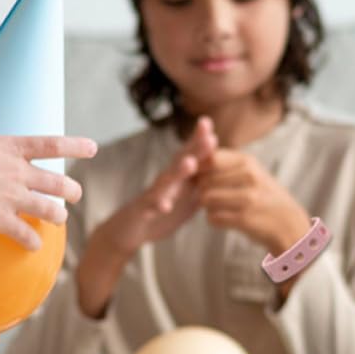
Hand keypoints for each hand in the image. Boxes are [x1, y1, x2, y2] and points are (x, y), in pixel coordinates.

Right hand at [0, 86, 97, 250]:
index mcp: (10, 149)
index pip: (51, 144)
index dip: (75, 146)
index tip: (93, 148)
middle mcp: (18, 173)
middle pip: (59, 183)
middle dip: (72, 190)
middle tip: (76, 194)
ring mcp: (13, 198)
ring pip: (50, 210)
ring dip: (58, 216)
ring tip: (59, 219)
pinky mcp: (2, 220)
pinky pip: (25, 235)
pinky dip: (32, 242)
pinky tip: (33, 246)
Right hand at [74, 117, 216, 320]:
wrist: (130, 230)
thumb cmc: (160, 209)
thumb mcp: (186, 195)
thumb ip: (202, 181)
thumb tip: (225, 168)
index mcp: (179, 177)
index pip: (190, 155)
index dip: (199, 140)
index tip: (209, 123)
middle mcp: (166, 181)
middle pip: (181, 160)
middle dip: (195, 148)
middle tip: (210, 136)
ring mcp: (154, 194)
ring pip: (166, 180)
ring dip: (178, 171)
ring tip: (190, 163)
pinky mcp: (144, 210)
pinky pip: (151, 206)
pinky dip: (158, 205)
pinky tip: (165, 206)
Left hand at [194, 148, 310, 254]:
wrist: (288, 224)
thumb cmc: (263, 196)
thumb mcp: (251, 171)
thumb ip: (225, 163)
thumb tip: (194, 157)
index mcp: (248, 161)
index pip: (209, 159)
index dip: (200, 171)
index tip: (202, 180)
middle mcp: (249, 176)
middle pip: (203, 181)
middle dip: (201, 191)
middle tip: (211, 198)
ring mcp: (248, 198)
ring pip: (205, 199)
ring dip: (207, 207)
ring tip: (218, 208)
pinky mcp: (245, 219)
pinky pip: (213, 218)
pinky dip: (214, 220)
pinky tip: (225, 220)